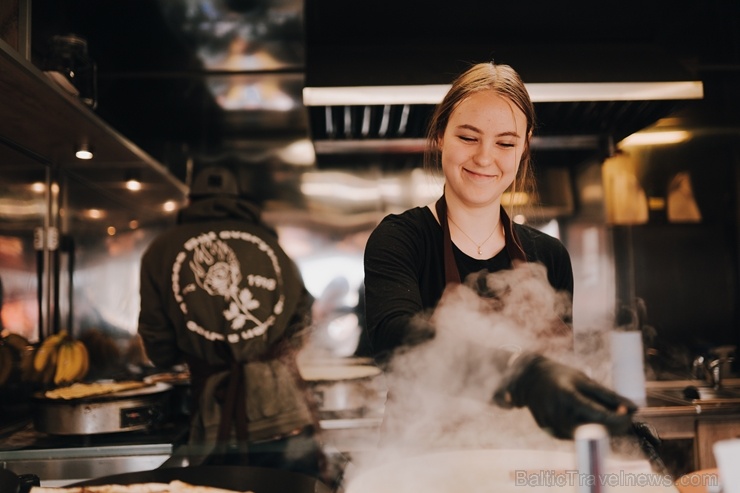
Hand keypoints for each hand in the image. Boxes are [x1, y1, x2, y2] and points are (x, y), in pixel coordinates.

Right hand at [492, 352, 636, 438]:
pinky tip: (585, 418)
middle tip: (625, 417)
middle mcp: (559, 414)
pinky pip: (576, 435)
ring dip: (601, 429)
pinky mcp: (551, 432)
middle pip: (595, 430)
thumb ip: (609, 396)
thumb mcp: (584, 380)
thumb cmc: (560, 376)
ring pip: (587, 436)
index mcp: (568, 397)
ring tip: (607, 416)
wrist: (528, 379)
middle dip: (614, 426)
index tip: (630, 415)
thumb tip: (634, 408)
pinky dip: (585, 429)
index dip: (619, 418)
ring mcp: (553, 425)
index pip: (599, 415)